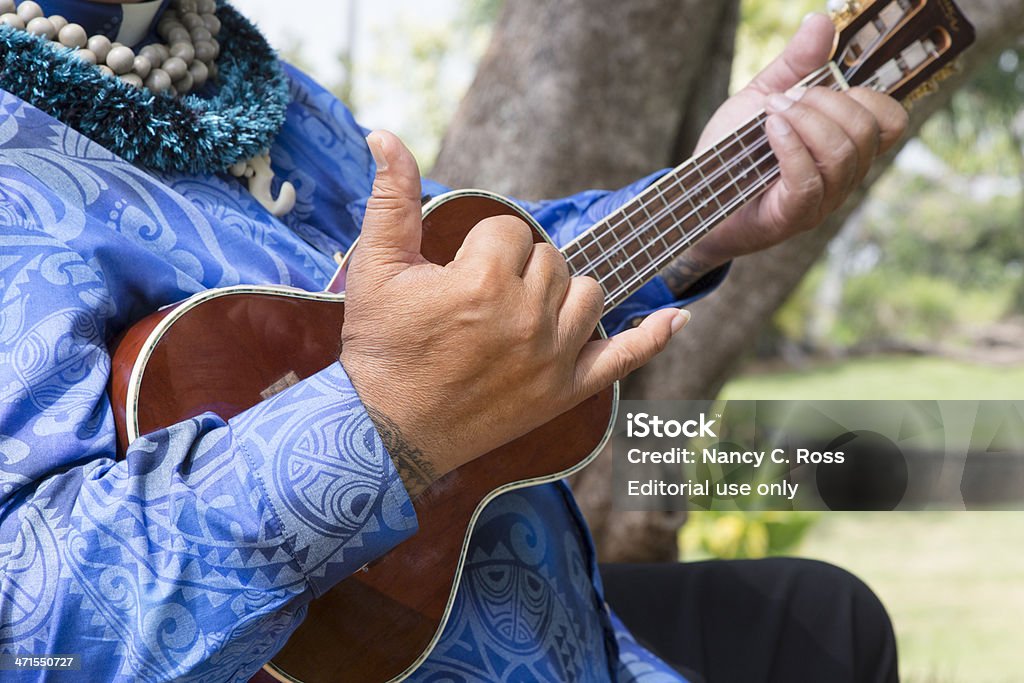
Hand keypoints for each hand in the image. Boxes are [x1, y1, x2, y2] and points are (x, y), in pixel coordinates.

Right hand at [340, 131, 690, 494]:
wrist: (386, 431)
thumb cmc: (379, 347)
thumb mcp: (375, 268)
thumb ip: (390, 198)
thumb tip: (385, 135)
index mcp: (484, 280)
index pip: (510, 231)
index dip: (482, 247)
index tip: (457, 274)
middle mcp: (527, 317)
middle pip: (551, 259)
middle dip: (518, 269)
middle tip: (479, 300)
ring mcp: (552, 358)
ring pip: (588, 293)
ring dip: (563, 293)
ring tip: (522, 311)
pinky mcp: (564, 393)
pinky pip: (624, 358)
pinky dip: (653, 336)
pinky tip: (675, 318)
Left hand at [671, 13, 908, 276]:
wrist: (696, 196)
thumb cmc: (732, 153)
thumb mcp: (764, 97)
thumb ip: (796, 64)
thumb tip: (820, 22)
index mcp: (845, 147)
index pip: (891, 122)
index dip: (867, 97)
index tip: (821, 87)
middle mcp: (842, 177)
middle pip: (866, 132)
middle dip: (825, 103)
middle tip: (784, 100)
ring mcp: (821, 200)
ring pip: (841, 154)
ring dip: (804, 121)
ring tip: (770, 114)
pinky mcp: (793, 216)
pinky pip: (808, 180)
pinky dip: (790, 146)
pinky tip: (769, 129)